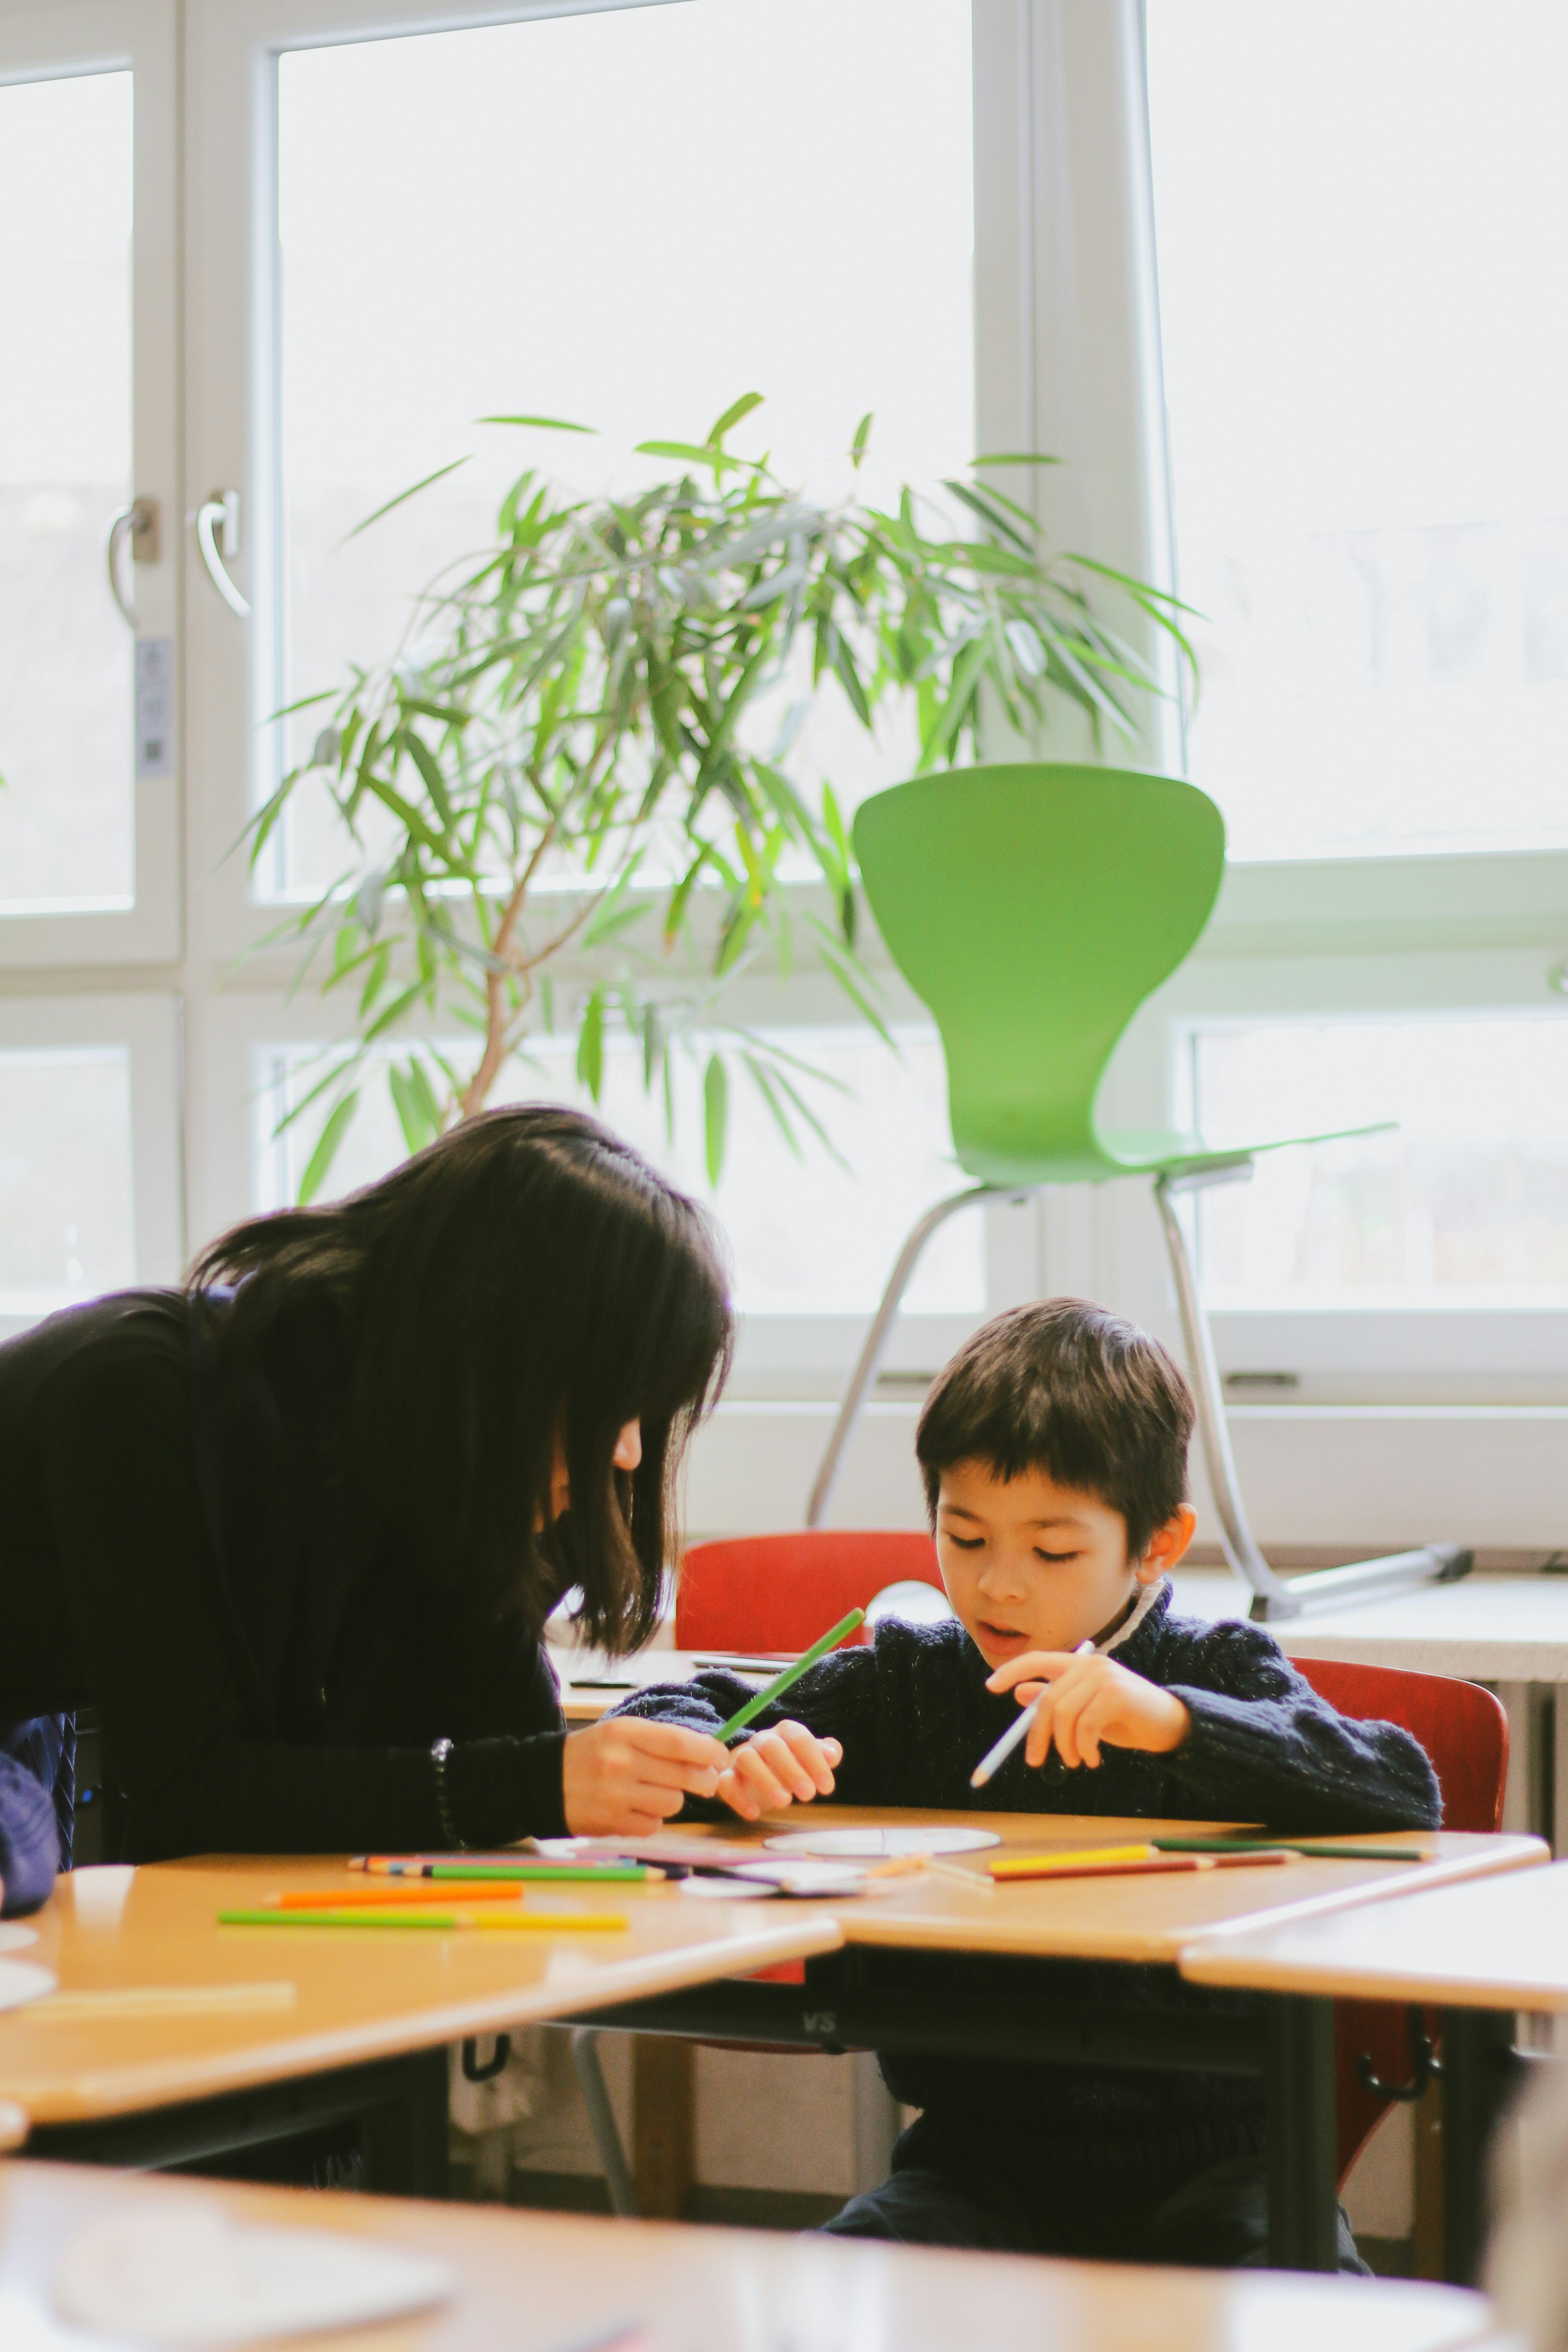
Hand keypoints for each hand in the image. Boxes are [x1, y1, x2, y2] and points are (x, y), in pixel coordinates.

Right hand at [561, 1716, 730, 1835]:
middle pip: (684, 1776)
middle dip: (704, 1780)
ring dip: (674, 1799)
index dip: (708, 1751)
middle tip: (707, 1781)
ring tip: (659, 1792)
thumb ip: (661, 1740)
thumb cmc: (592, 1753)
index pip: (679, 1742)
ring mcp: (616, 1795)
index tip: (722, 1756)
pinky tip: (637, 1808)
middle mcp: (621, 1763)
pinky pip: (653, 1825)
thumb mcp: (621, 1733)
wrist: (545, 1781)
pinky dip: (652, 1818)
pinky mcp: (612, 1823)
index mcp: (625, 1732)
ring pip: (673, 1803)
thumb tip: (708, 1753)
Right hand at [714, 1721, 843, 1822]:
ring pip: (748, 1760)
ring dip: (766, 1780)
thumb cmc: (788, 1766)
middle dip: (792, 1770)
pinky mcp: (726, 1777)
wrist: (754, 1776)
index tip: (827, 1787)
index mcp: (784, 1733)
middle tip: (808, 1795)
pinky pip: (726, 1783)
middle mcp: (761, 1741)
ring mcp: (741, 1757)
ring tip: (785, 1803)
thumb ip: (823, 1754)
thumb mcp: (808, 1760)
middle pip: (772, 1747)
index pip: (799, 1737)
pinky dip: (738, 1798)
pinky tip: (754, 1814)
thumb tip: (833, 1753)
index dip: (815, 1761)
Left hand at [986, 1650, 1189, 1769]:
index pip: (1037, 1660)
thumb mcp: (1082, 1712)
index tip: (991, 1686)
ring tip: (1075, 1761)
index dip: (1012, 1670)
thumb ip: (1054, 1700)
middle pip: (1047, 1699)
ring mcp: (1104, 1677)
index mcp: (1077, 1665)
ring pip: (1064, 1714)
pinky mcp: (1118, 1694)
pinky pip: (1086, 1725)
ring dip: (1064, 1746)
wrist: (1167, 1725)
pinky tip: (1092, 1759)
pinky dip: (1084, 1748)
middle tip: (1034, 1761)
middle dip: (1036, 1734)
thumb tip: (1019, 1693)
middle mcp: (1089, 1665)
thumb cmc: (1122, 1718)